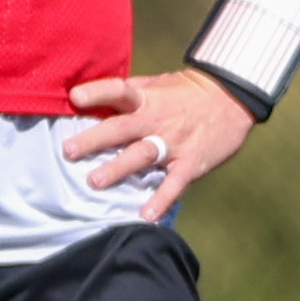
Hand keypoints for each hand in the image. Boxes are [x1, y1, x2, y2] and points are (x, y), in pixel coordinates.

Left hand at [64, 70, 256, 221]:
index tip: (75, 97)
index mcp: (146, 98)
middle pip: (121, 128)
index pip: (118, 91)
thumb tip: (87, 101)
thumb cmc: (185, 92)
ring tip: (95, 181)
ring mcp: (173, 143)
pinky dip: (161, 200)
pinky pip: (174, 183)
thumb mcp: (156, 85)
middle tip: (68, 151)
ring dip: (118, 168)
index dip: (97, 93)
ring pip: (142, 155)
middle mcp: (156, 119)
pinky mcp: (191, 162)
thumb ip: (127, 96)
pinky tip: (146, 215)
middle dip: (94, 139)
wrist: (231, 98)